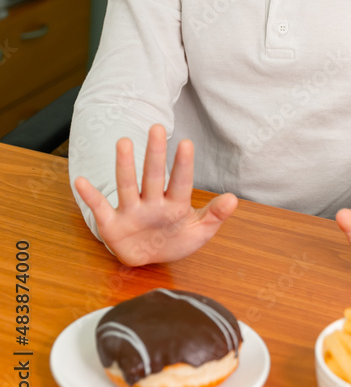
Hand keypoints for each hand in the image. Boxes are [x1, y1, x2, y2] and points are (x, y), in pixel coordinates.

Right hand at [74, 123, 237, 265]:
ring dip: (125, 165)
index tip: (186, 143)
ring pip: (127, 185)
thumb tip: (234, 198)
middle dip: (154, 154)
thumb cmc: (176, 239)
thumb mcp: (199, 232)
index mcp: (175, 204)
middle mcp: (152, 202)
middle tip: (157, 128)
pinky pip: (100, 209)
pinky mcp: (112, 224)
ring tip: (123, 142)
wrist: (150, 259)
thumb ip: (214, 215)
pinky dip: (90, 196)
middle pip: (153, 176)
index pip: (180, 182)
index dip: (183, 165)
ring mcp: (131, 211)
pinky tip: (80, 181)